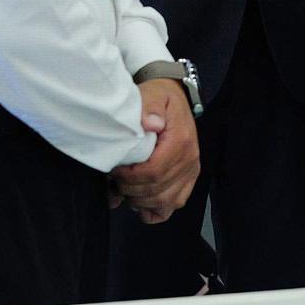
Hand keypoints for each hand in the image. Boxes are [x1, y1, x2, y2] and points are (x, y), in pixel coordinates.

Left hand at [115, 81, 200, 222]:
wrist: (174, 96)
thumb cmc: (160, 98)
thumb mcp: (153, 94)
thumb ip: (150, 107)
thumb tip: (151, 123)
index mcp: (181, 141)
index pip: (155, 172)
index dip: (130, 177)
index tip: (115, 170)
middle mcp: (190, 160)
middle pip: (158, 190)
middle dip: (130, 190)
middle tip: (114, 179)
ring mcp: (190, 172)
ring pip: (166, 202)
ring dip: (140, 201)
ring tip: (124, 189)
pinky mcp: (187, 179)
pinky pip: (174, 205)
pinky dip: (155, 210)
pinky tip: (140, 202)